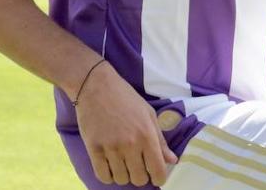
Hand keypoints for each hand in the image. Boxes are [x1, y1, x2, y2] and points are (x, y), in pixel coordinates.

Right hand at [75, 61, 178, 185]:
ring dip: (123, 175)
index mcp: (147, 135)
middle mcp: (130, 144)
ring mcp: (111, 148)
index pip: (158, 171)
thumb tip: (172, 160)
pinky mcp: (93, 149)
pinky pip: (102, 175)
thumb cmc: (125, 98)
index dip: (159, 179)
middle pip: (138, 179)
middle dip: (140, 176)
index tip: (156, 177)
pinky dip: (108, 175)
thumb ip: (160, 140)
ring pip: (121, 179)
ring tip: (122, 163)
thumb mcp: (148, 114)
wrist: (96, 86)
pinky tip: (110, 166)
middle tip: (137, 165)